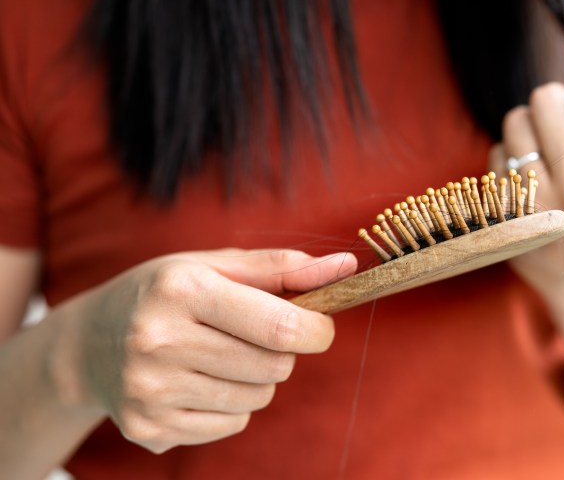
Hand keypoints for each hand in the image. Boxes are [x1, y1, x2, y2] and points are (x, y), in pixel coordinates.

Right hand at [72, 248, 354, 452]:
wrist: (87, 343)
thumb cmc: (164, 293)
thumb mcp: (213, 264)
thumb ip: (282, 267)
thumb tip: (345, 267)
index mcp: (181, 291)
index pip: (280, 326)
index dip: (317, 330)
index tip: (320, 326)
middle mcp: (159, 342)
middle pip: (274, 366)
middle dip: (281, 351)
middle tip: (254, 334)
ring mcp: (150, 393)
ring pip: (257, 400)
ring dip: (257, 379)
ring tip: (220, 355)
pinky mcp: (148, 430)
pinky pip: (231, 426)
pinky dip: (231, 406)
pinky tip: (198, 381)